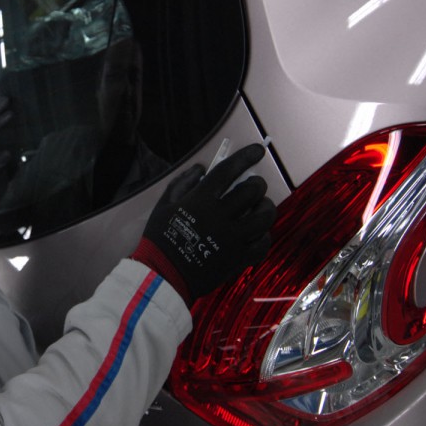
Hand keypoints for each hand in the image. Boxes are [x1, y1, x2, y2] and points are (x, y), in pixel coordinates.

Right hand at [133, 143, 275, 303]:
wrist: (163, 275)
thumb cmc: (160, 237)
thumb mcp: (164, 205)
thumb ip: (183, 183)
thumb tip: (201, 168)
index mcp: (201, 201)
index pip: (228, 171)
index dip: (245, 157)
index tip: (258, 150)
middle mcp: (221, 217)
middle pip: (252, 192)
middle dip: (257, 184)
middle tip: (253, 186)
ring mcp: (233, 239)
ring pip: (264, 217)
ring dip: (265, 207)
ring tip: (259, 207)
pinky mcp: (239, 258)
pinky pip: (263, 244)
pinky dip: (264, 235)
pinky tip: (257, 233)